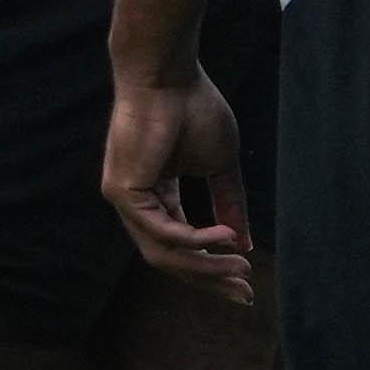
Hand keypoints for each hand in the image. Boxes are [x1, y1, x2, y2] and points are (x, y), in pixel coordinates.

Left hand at [103, 67, 255, 301]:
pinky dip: (194, 240)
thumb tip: (244, 242)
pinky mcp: (122, 191)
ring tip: (241, 266)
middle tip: (245, 293)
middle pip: (171, 260)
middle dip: (211, 279)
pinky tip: (224, 238)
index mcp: (158, 197)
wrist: (169, 76)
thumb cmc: (193, 109)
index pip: (182, 246)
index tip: (247, 283)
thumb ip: (229, 203)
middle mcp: (138, 204)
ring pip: (164, 253)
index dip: (213, 269)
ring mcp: (126, 199)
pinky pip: (159, 231)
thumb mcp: (220, 166)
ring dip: (206, 266)